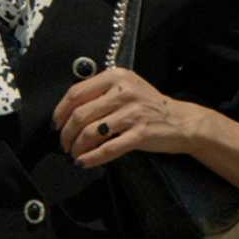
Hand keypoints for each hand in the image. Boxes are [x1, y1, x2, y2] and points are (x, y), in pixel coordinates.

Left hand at [52, 67, 202, 167]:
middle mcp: (123, 92)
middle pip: (80, 114)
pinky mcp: (141, 134)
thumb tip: (67, 111)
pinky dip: (92, 157)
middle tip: (63, 143)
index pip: (76, 93)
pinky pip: (109, 148)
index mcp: (115, 77)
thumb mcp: (125, 87)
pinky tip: (84, 161)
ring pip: (91, 132)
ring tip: (74, 153)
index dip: (60, 111)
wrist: (183, 121)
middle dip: (66, 133)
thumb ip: (100, 92)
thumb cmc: (149, 105)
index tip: (56, 124)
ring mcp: (132, 113)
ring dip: (77, 146)